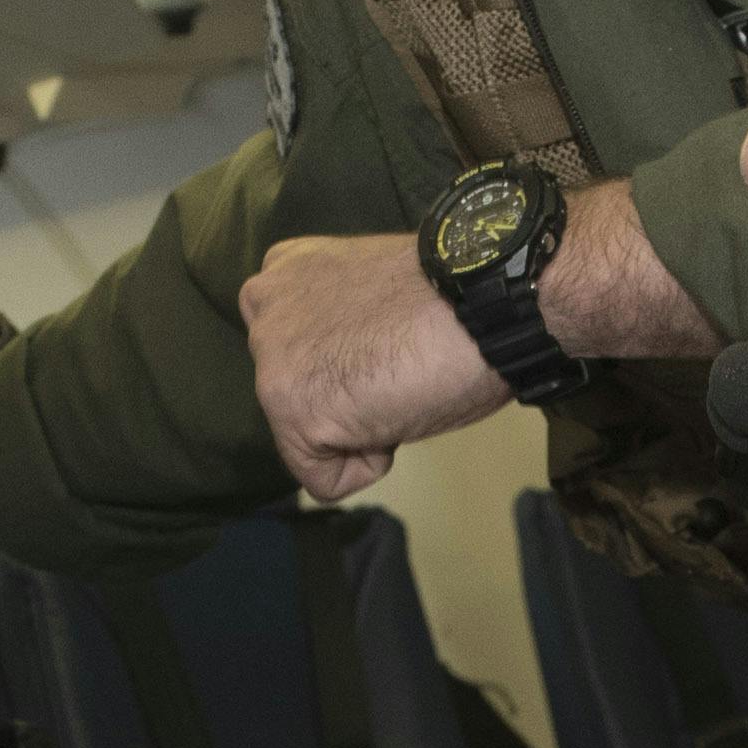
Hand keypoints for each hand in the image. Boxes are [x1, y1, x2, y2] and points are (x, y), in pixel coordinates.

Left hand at [243, 237, 514, 503]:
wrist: (482, 302)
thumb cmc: (453, 295)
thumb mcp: (371, 291)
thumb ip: (337, 317)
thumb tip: (344, 363)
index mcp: (287, 268)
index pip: (292, 345)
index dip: (346, 359)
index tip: (388, 344)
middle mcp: (265, 305)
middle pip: (294, 392)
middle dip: (345, 395)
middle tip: (397, 367)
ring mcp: (271, 360)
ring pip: (306, 435)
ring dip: (357, 427)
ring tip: (399, 385)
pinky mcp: (291, 410)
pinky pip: (324, 479)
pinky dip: (369, 465)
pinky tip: (396, 414)